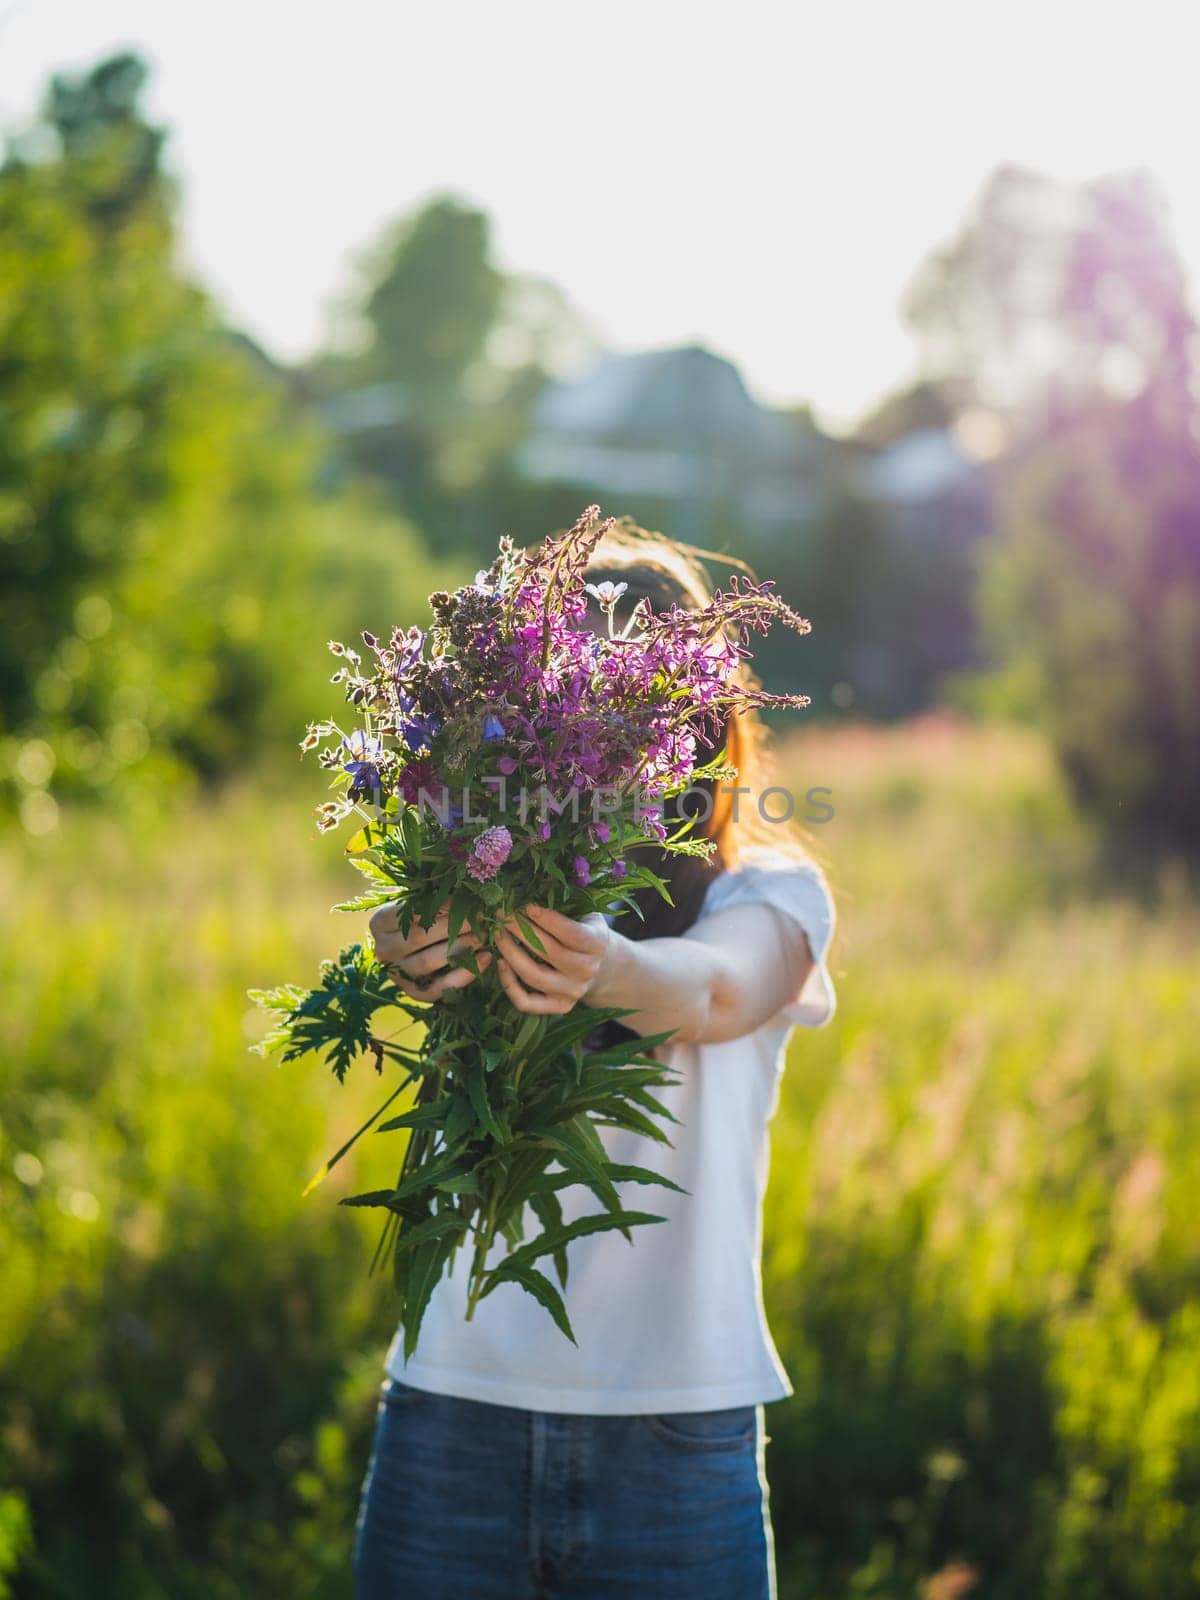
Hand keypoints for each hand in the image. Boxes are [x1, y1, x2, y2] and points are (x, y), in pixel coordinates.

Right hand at [368, 899, 489, 1001]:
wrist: (409, 944)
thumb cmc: (418, 914)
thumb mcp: (418, 900)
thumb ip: (433, 896)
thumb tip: (465, 891)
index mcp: (379, 923)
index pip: (409, 912)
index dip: (439, 906)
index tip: (463, 900)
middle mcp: (383, 950)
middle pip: (418, 938)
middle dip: (453, 927)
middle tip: (480, 918)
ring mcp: (397, 974)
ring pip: (427, 962)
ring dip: (459, 949)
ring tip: (483, 936)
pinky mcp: (415, 992)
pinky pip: (440, 987)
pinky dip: (465, 974)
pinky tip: (485, 957)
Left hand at [494, 904, 609, 1015]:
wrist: (602, 965)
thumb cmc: (586, 930)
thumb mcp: (586, 913)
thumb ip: (566, 902)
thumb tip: (529, 885)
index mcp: (598, 944)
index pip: (571, 933)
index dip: (546, 919)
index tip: (524, 904)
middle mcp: (587, 970)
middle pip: (549, 952)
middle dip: (520, 930)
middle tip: (502, 914)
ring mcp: (573, 992)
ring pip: (534, 977)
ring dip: (510, 953)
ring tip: (497, 934)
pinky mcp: (559, 1007)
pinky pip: (527, 1002)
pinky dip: (509, 985)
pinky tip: (500, 962)